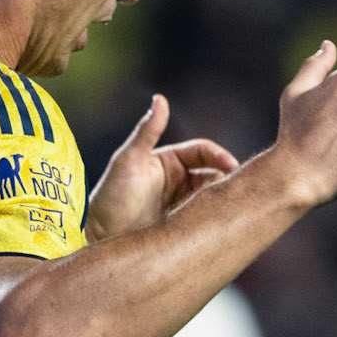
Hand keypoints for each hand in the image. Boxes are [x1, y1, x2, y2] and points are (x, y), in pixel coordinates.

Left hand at [85, 94, 239, 242]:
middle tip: (238, 189)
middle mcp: (176, 181)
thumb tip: (160, 98)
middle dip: (226, 179)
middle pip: (212, 174)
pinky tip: (222, 222)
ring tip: (233, 207)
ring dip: (221, 199)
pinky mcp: (180, 226)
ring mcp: (179, 203)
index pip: (202, 152)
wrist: (98, 238)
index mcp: (168, 161)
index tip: (231, 166)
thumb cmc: (110, 197)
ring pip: (209, 197)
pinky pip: (202, 218)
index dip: (219, 156)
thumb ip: (147, 131)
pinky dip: (213, 217)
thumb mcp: (128, 160)